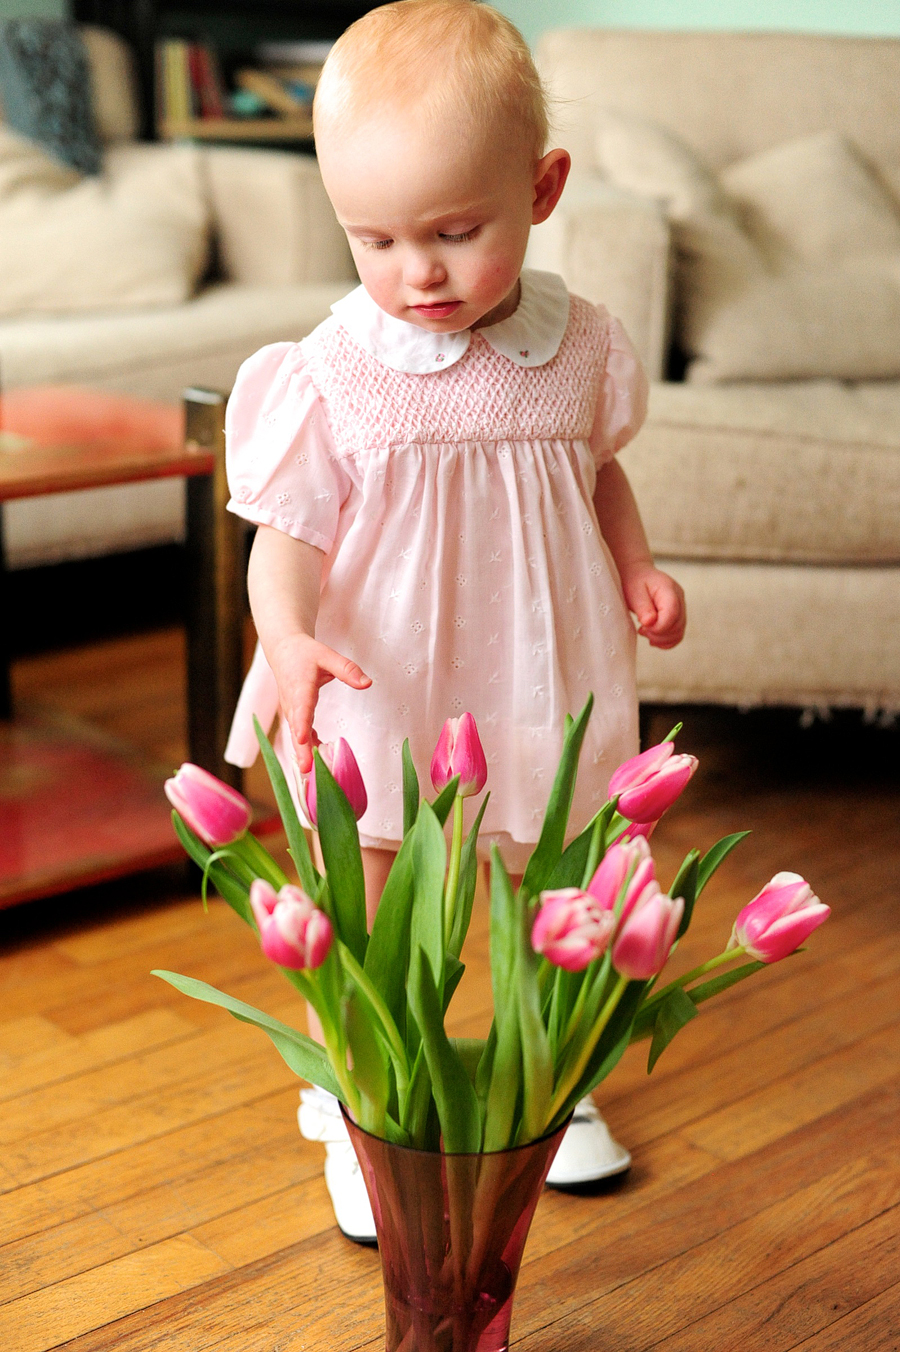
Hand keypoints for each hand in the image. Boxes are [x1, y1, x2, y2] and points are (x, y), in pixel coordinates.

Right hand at [268, 631, 370, 773]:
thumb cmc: (305, 653)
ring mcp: (291, 711)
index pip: (300, 709)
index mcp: (300, 688)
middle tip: (307, 770)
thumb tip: (367, 683)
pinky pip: (299, 734)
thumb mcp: (327, 655)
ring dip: (304, 754)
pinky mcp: (294, 715)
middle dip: (301, 751)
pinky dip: (307, 747)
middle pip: (296, 730)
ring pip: (296, 736)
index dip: (300, 725)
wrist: (283, 651)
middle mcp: (292, 704)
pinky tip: (319, 760)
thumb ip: (347, 669)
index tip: (301, 739)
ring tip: (314, 775)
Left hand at [622, 565, 685, 649]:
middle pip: (677, 626)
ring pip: (679, 633)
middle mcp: (679, 598)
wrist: (638, 574)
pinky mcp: (678, 616)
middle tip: (642, 630)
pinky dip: (666, 641)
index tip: (643, 627)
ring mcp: (681, 607)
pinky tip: (653, 638)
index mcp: (669, 589)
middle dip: (658, 634)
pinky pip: (677, 634)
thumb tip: (650, 623)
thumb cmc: (634, 582)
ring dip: (661, 639)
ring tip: (645, 632)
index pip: (672, 613)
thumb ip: (643, 608)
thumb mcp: (633, 592)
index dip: (659, 627)